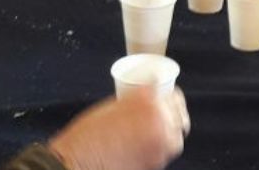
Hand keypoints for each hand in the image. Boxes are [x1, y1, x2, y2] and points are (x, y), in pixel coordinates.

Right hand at [49, 87, 189, 169]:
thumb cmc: (88, 133)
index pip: (174, 95)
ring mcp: (160, 142)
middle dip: (175, 113)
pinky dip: (161, 148)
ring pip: (176, 136)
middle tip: (167, 114)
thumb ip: (136, 101)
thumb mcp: (113, 105)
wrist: (78, 161)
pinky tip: (149, 145)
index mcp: (148, 100)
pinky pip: (165, 152)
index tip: (169, 98)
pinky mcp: (156, 163)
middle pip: (180, 115)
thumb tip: (150, 101)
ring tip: (158, 131)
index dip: (172, 97)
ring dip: (170, 132)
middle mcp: (159, 119)